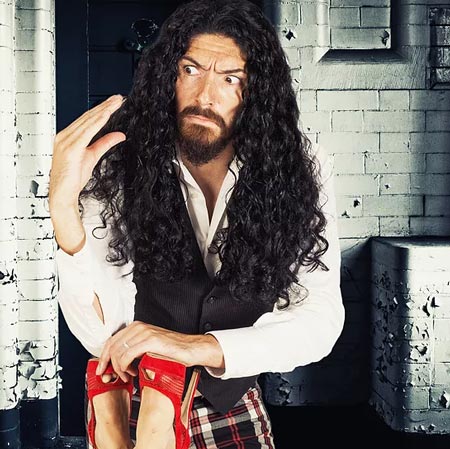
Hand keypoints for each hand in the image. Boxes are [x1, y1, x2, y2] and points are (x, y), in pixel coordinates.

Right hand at [49, 95, 125, 209]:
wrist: (63, 194)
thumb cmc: (72, 178)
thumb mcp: (93, 156)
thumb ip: (105, 143)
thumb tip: (119, 135)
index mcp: (68, 137)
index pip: (87, 119)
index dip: (101, 109)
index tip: (113, 103)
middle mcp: (64, 136)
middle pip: (88, 116)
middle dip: (104, 106)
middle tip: (118, 97)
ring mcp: (66, 141)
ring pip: (88, 121)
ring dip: (104, 110)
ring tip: (116, 102)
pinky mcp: (71, 148)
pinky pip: (87, 131)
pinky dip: (98, 121)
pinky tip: (106, 115)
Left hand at [96, 321, 224, 381]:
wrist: (190, 348)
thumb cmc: (171, 351)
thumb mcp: (148, 347)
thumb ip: (133, 349)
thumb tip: (115, 362)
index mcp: (136, 327)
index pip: (111, 341)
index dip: (103, 357)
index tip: (101, 369)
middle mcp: (138, 327)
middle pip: (111, 346)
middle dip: (107, 364)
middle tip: (111, 376)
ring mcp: (144, 332)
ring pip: (118, 352)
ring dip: (119, 368)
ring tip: (128, 375)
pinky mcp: (150, 341)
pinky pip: (127, 355)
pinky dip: (126, 367)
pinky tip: (134, 372)